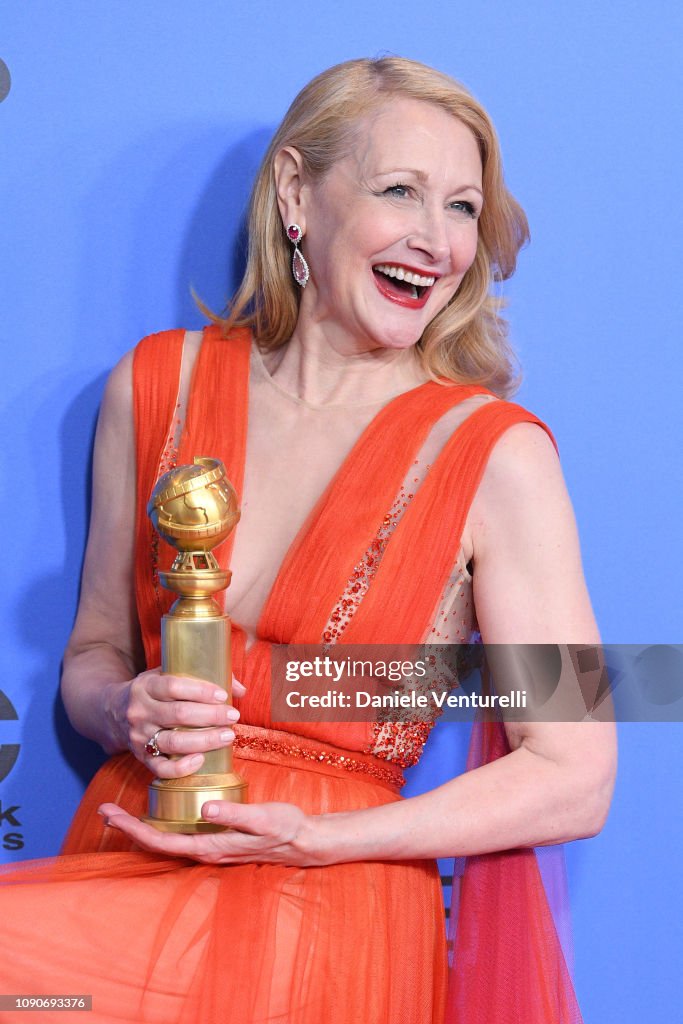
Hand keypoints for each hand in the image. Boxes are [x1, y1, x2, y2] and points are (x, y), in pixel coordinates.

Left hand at [98, 799, 314, 866]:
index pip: (162, 842)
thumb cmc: (284, 828)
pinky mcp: (214, 840)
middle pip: (157, 844)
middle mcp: (204, 851)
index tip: (112, 814)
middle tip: (104, 810)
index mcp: (210, 847)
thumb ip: (234, 815)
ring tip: (120, 813)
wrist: (302, 841)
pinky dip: (161, 826)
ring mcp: (209, 847)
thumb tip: (206, 810)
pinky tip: (157, 814)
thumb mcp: (263, 819)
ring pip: (166, 841)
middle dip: (129, 828)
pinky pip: (179, 836)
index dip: (134, 829)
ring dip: (142, 828)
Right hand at [110, 670, 246, 778]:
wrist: (112, 712)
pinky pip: (160, 768)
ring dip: (204, 740)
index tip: (223, 695)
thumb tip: (240, 689)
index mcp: (146, 686)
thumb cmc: (153, 691)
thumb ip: (202, 676)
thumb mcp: (167, 674)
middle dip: (210, 716)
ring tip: (228, 736)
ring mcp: (139, 736)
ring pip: (173, 742)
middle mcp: (140, 711)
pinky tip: (201, 761)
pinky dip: (181, 768)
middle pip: (178, 714)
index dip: (200, 690)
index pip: (174, 686)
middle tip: (233, 716)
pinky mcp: (140, 757)